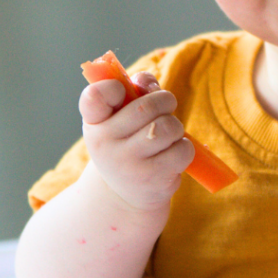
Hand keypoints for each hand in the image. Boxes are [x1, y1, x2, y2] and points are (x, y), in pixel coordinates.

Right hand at [78, 72, 194, 212]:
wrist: (123, 195)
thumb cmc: (125, 144)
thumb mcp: (118, 118)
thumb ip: (133, 90)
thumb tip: (148, 82)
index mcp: (93, 122)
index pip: (94, 96)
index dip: (112, 86)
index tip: (122, 90)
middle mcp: (104, 144)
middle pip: (147, 107)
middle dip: (165, 101)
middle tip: (165, 107)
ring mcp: (128, 164)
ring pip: (168, 127)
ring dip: (175, 126)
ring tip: (167, 134)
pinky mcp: (152, 179)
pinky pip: (182, 150)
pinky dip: (184, 147)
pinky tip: (171, 154)